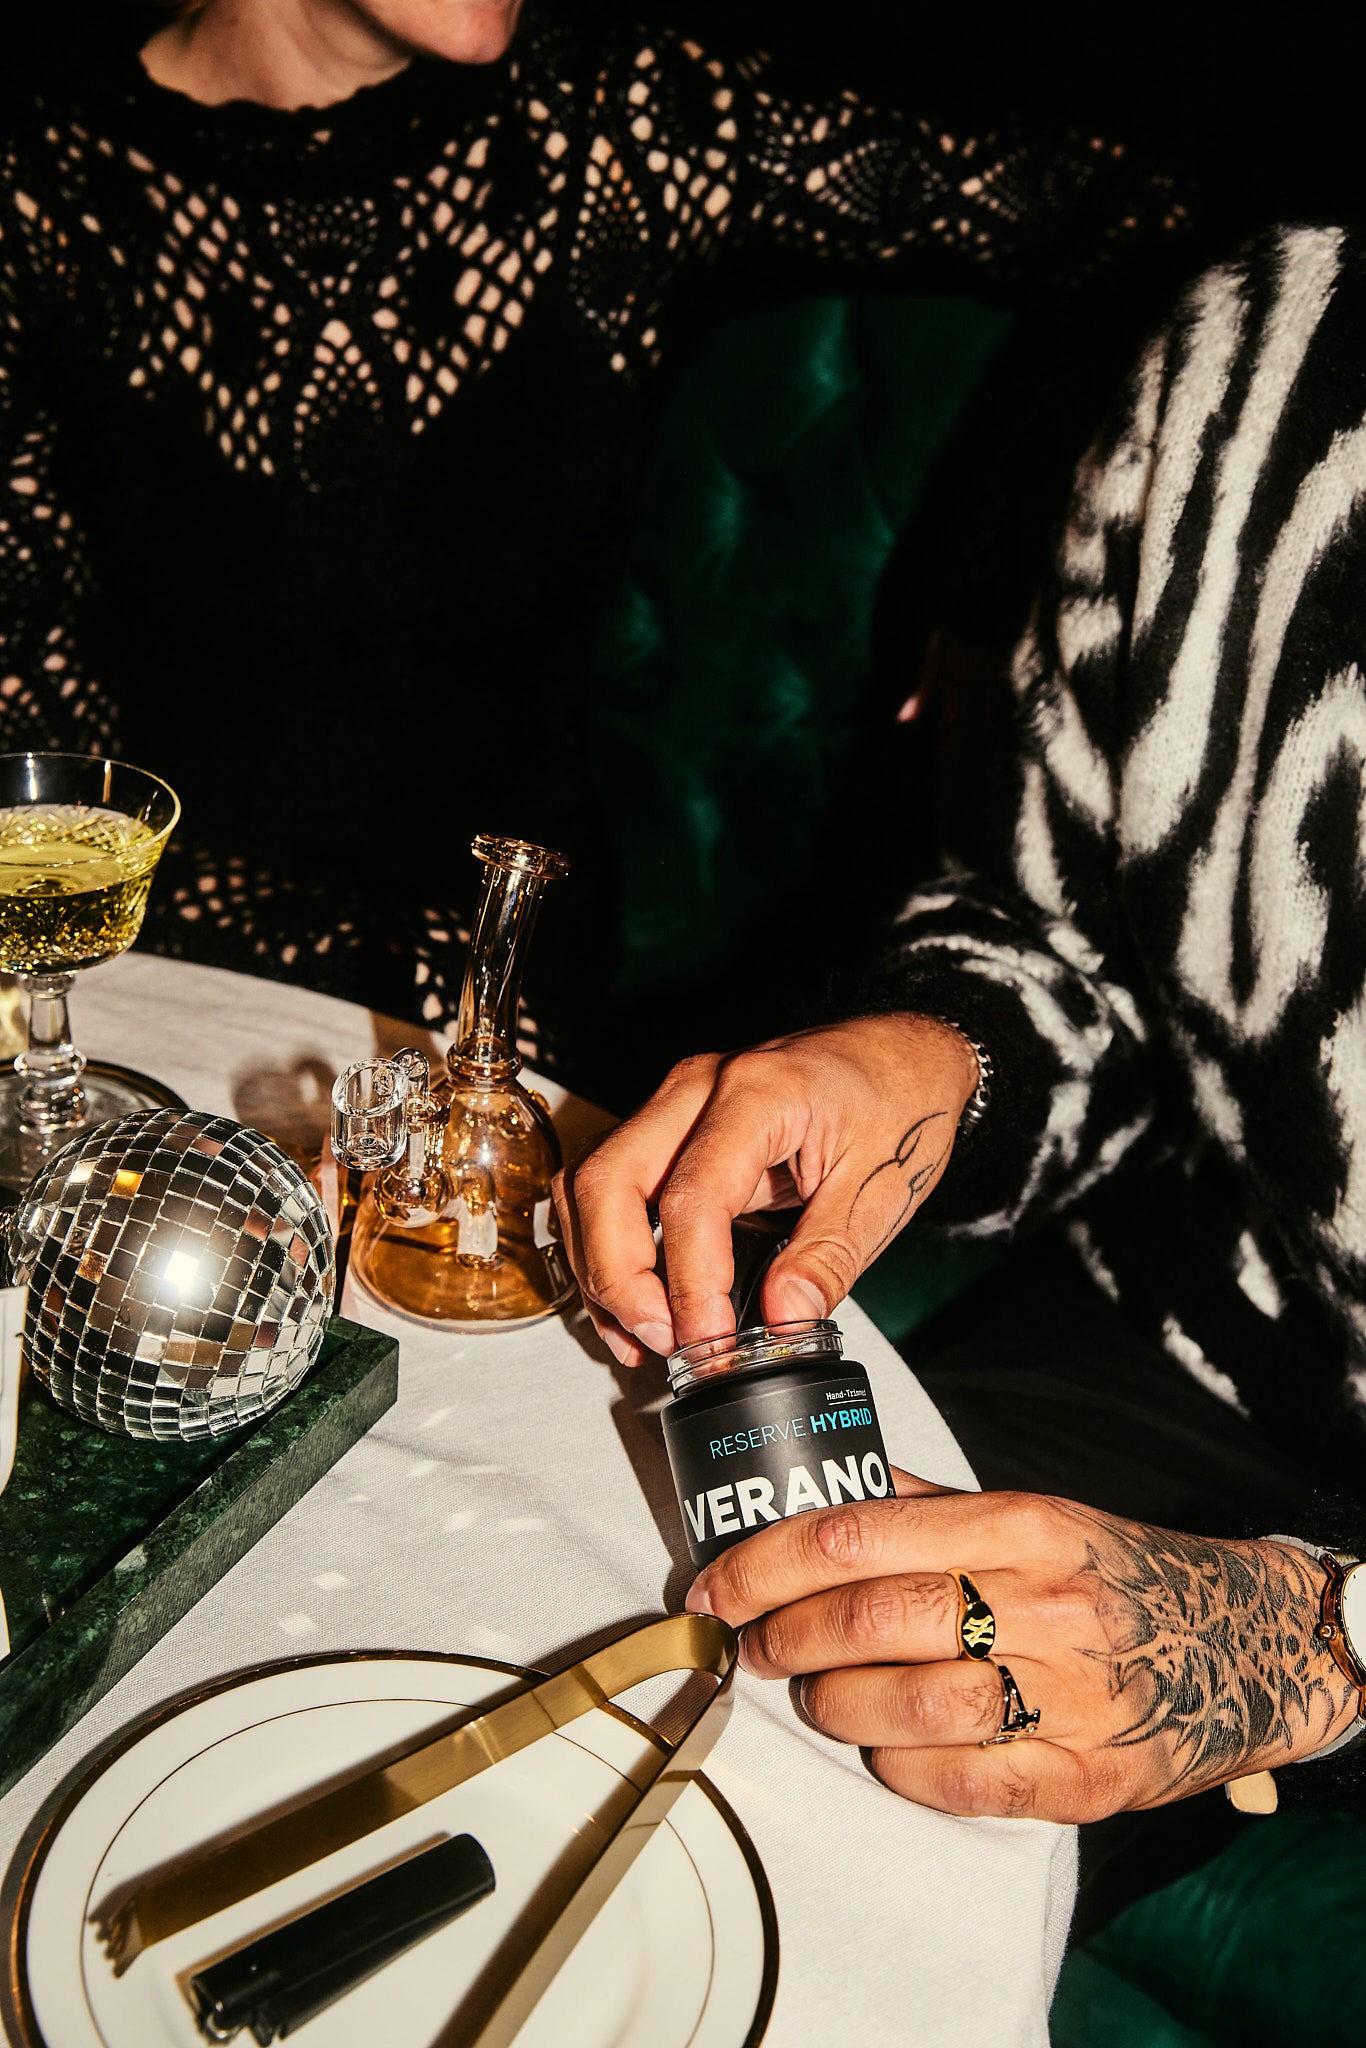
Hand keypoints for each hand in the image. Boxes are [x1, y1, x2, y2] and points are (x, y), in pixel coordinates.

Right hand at [552, 1015, 976, 1365]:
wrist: (903, 1056)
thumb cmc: (900, 1102)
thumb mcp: (882, 1191)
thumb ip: (827, 1260)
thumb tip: (781, 1324)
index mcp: (761, 1092)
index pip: (693, 1197)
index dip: (690, 1283)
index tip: (708, 1343)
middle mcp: (700, 1087)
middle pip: (607, 1181)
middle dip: (618, 1276)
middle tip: (662, 1341)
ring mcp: (676, 1102)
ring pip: (589, 1183)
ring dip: (600, 1267)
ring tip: (642, 1335)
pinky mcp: (669, 1127)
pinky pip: (607, 1185)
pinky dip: (605, 1247)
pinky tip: (637, 1303)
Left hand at [684, 1472, 1360, 1820]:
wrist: (1239, 1644)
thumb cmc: (1113, 1574)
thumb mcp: (1031, 1512)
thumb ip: (924, 1503)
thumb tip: (816, 1487)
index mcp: (1022, 1525)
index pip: (857, 1536)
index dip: (765, 1564)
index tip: (717, 1584)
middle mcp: (1043, 1606)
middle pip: (866, 1622)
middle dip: (779, 1636)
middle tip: (750, 1643)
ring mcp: (1066, 1699)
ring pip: (901, 1707)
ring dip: (829, 1704)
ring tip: (810, 1692)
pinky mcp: (1081, 1781)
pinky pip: (953, 1780)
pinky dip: (895, 1765)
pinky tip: (881, 1743)